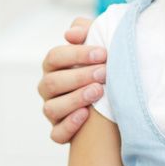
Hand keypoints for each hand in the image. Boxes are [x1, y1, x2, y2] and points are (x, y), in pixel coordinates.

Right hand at [38, 17, 105, 144]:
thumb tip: (71, 34)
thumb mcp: (96, 46)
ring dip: (75, 99)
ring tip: (98, 92)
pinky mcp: (59, 131)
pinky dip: (69, 125)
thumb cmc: (102, 67)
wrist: (115, 99)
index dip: (76, 54)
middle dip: (79, 77)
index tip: (102, 53)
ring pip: (52, 108)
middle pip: (52, 82)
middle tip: (104, 73)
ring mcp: (52, 111)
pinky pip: (57, 134)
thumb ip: (84, 31)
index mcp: (53, 67)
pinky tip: (86, 115)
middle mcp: (48, 89)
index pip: (55, 57)